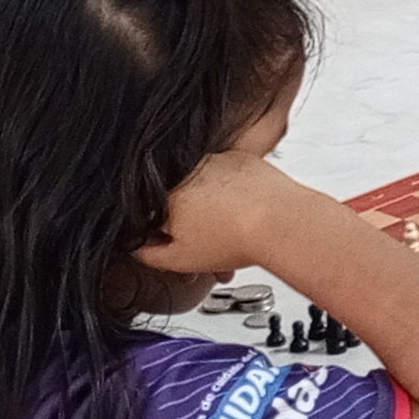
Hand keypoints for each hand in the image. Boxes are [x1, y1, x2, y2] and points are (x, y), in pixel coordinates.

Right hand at [135, 150, 297, 274]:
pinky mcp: (240, 158)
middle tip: (207, 247)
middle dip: (190, 226)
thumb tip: (139, 246)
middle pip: (180, 201)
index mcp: (166, 192)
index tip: (175, 246)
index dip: (164, 236)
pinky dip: (231, 196)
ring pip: (204, 191)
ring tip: (231, 237)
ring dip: (212, 213)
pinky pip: (227, 179)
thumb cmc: (234, 238)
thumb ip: (147, 252)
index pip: (151, 214)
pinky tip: (243, 216)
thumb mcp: (178, 259)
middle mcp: (187, 170)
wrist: (278, 221)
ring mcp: (215, 161)